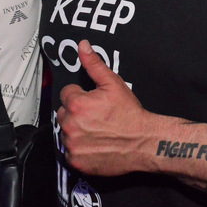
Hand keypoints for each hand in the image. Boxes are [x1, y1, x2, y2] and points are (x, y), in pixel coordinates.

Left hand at [57, 40, 153, 175]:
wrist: (143, 143)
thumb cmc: (129, 113)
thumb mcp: (113, 84)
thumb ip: (94, 64)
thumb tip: (82, 45)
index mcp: (77, 104)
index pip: (66, 94)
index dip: (81, 95)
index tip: (94, 102)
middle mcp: (71, 125)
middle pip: (64, 113)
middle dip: (76, 112)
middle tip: (96, 116)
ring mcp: (72, 145)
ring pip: (65, 132)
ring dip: (76, 130)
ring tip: (96, 130)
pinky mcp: (76, 161)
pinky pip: (69, 151)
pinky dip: (78, 148)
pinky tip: (94, 144)